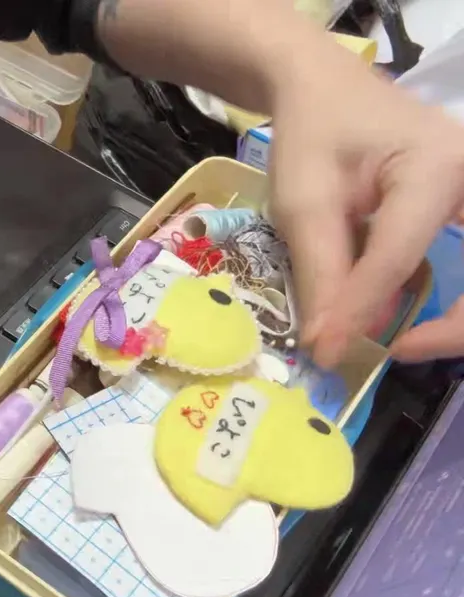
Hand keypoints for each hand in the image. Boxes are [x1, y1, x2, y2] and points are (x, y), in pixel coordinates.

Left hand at [267, 56, 463, 366]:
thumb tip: (327, 346)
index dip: (361, 310)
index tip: (329, 351)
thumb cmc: (313, 135)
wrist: (328, 91)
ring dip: (457, 316)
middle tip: (404, 349)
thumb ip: (321, 274)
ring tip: (410, 340)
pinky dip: (454, 299)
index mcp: (437, 167)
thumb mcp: (304, 203)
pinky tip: (415, 313)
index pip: (399, 258)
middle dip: (456, 325)